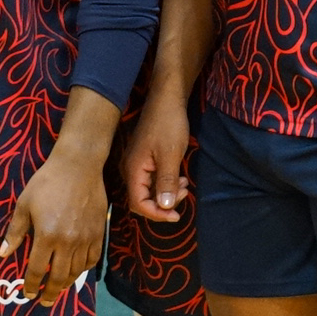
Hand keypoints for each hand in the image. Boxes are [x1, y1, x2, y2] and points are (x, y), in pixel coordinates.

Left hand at [0, 147, 107, 305]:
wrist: (78, 168)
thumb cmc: (46, 183)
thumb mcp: (24, 205)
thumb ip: (15, 232)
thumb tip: (4, 253)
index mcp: (47, 236)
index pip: (36, 269)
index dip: (31, 284)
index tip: (28, 293)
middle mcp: (68, 243)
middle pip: (59, 277)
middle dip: (50, 293)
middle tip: (45, 302)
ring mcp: (86, 240)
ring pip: (77, 272)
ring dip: (66, 284)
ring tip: (59, 288)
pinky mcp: (99, 234)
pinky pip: (92, 260)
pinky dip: (84, 270)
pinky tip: (77, 271)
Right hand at [123, 90, 191, 222]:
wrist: (166, 100)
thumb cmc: (168, 125)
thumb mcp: (170, 156)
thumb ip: (166, 182)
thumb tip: (163, 207)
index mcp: (133, 169)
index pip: (138, 203)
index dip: (156, 214)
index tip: (177, 215)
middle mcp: (131, 169)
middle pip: (142, 199)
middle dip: (164, 202)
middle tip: (185, 192)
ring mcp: (137, 164)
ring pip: (149, 190)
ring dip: (167, 193)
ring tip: (185, 184)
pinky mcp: (144, 159)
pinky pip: (152, 180)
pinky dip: (167, 183)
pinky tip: (180, 177)